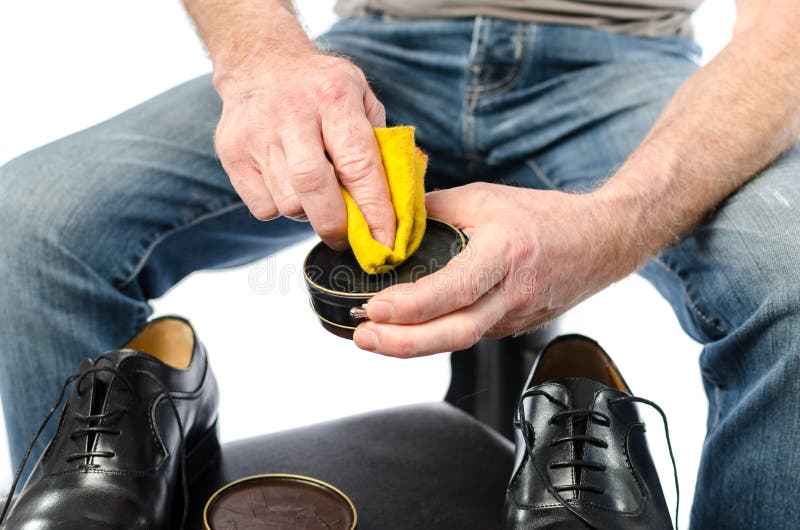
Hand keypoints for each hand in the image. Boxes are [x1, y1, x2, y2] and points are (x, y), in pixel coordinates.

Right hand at [214, 51, 395, 249]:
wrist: (260, 62)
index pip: (358, 164)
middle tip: (350, 239)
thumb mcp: (361, 97)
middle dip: (337, 224)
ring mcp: (256, 134)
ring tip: (317, 195)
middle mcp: (291, 114)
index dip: (374, 209)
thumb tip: (396, 205)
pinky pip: (263, 208)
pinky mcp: (231, 154)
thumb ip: (380, 145)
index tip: (385, 240)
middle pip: (314, 187)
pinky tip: (287, 186)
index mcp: (333, 96)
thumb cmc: (322, 90)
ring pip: (288, 204)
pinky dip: (281, 210)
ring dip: (309, 214)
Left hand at [352, 182, 635, 356]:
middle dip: (402, 343)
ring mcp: (514, 316)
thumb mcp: (484, 198)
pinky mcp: (511, 327)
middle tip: (362, 336)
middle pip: (455, 333)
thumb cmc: (544, 216)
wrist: (600, 242)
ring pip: (459, 341)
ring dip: (411, 345)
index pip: (455, 289)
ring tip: (372, 338)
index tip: (374, 308)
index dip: (412, 306)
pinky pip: (467, 335)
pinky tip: (405, 331)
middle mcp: (512, 292)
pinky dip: (433, 336)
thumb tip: (387, 220)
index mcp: (505, 253)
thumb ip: (434, 208)